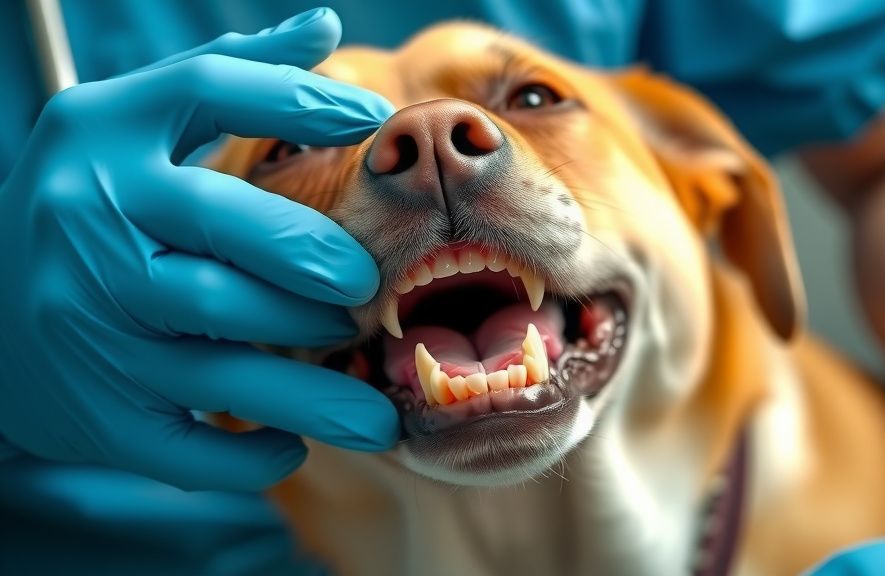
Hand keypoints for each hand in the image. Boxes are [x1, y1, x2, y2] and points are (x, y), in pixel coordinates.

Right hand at [0, 8, 397, 490]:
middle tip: (364, 288)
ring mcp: (88, 323)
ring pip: (215, 354)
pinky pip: (181, 445)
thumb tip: (326, 24)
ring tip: (378, 407)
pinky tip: (290, 444)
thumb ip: (232, 74)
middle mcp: (89, 221)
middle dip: (310, 263)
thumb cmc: (95, 209)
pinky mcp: (94, 409)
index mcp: (104, 135)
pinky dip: (245, 455)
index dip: (297, 99)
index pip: (206, 89)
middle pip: (223, 235)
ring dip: (310, 386)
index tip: (373, 118)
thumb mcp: (138, 124)